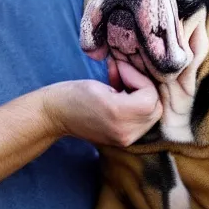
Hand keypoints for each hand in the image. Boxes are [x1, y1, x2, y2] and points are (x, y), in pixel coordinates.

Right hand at [43, 58, 161, 147]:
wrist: (53, 116)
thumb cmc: (71, 94)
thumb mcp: (99, 83)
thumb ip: (125, 81)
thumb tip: (141, 72)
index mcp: (119, 115)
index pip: (150, 95)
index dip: (138, 77)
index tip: (120, 68)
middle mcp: (126, 132)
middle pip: (155, 108)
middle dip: (143, 87)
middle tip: (123, 75)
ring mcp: (125, 139)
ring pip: (151, 115)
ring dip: (141, 97)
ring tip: (120, 85)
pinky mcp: (122, 140)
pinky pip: (141, 122)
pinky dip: (136, 107)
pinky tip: (119, 97)